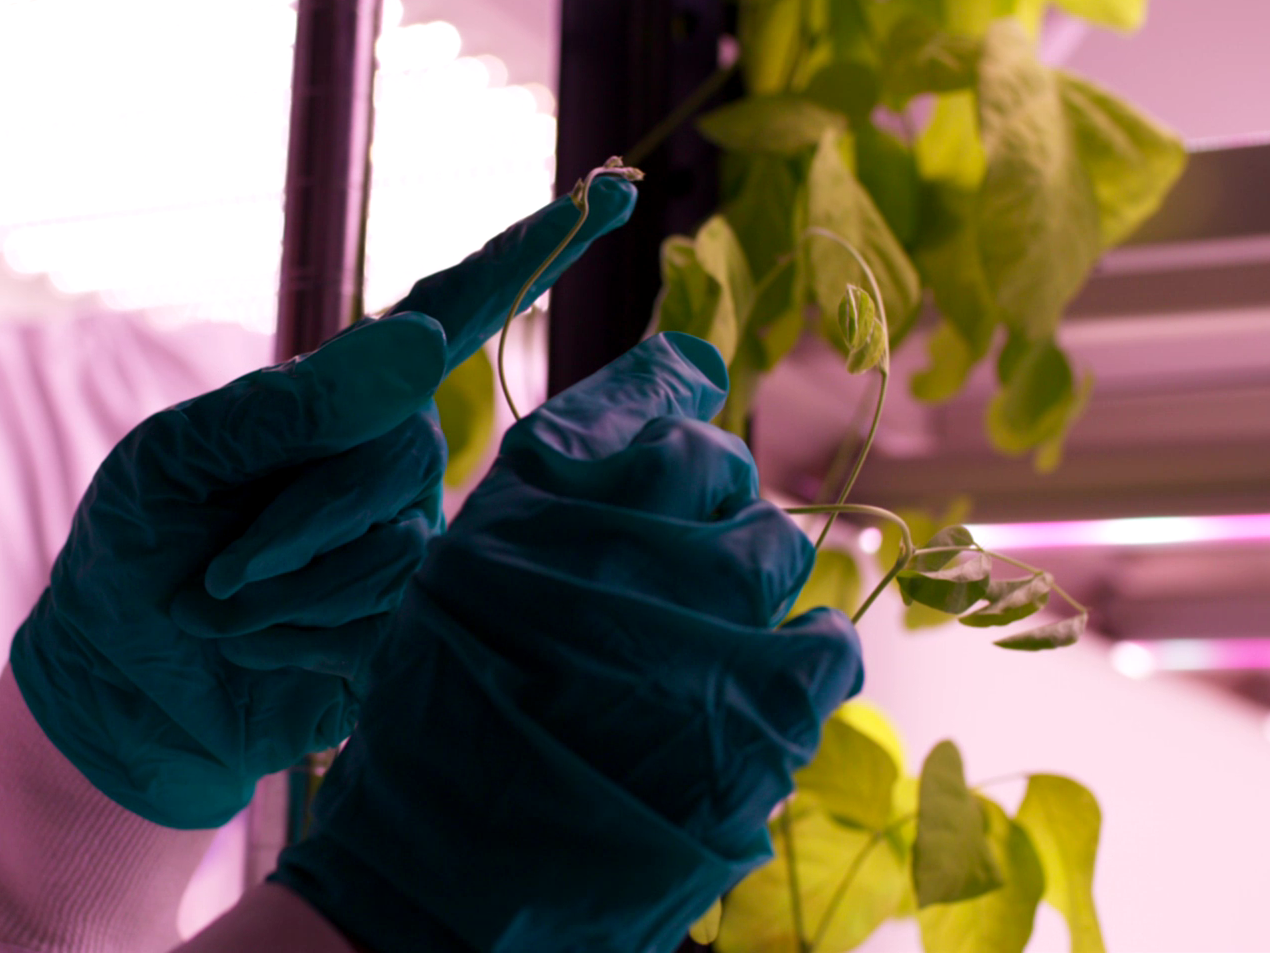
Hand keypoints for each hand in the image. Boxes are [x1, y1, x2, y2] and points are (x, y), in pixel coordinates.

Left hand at [9, 178, 639, 828]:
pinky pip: (392, 633)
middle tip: (210, 579)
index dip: (530, 254)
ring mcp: (419, 547)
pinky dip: (300, 649)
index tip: (615, 188)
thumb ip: (296, 407)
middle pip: (402, 459)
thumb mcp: (179, 461)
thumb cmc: (141, 546)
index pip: (453, 309)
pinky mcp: (417, 634)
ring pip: (400, 559)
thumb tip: (427, 343)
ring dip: (284, 601)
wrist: (123, 683)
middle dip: (290, 532)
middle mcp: (402, 461)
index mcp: (348, 394)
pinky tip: (259, 656)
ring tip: (221, 614)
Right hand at [272, 332, 864, 952]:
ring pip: (774, 548)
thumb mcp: (459, 586)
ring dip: (749, 588)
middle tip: (679, 569)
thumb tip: (667, 392)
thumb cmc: (441, 737)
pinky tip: (768, 681)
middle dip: (710, 506)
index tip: (693, 380)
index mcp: (523, 506)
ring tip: (703, 646)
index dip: (674, 384)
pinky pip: (827, 641)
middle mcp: (606, 544)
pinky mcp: (752, 715)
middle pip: (717, 465)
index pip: (639, 396)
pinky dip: (808, 653)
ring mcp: (685, 626)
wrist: (444, 889)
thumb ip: (550, 500)